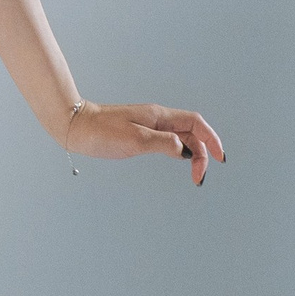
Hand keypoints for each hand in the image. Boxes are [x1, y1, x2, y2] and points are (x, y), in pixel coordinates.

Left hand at [63, 102, 224, 185]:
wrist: (74, 125)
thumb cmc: (100, 131)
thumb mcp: (134, 140)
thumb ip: (163, 144)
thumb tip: (185, 151)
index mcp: (159, 116)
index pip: (196, 123)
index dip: (212, 139)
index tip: (220, 159)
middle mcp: (157, 118)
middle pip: (191, 132)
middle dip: (202, 153)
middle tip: (199, 179)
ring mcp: (148, 124)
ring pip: (180, 137)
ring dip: (192, 153)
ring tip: (194, 174)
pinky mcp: (138, 132)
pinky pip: (167, 140)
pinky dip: (178, 150)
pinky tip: (178, 159)